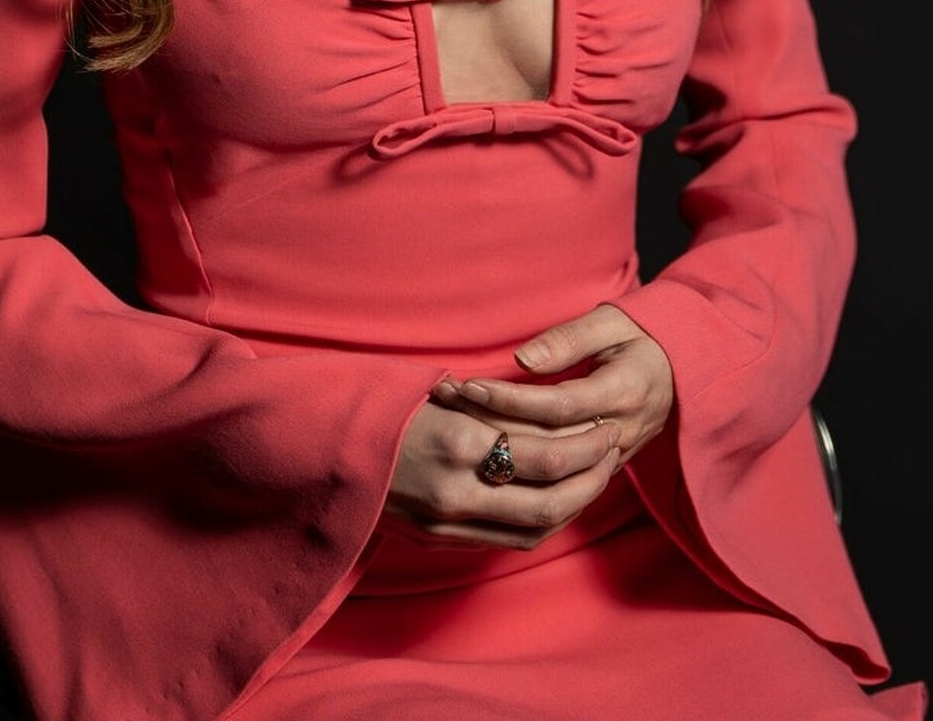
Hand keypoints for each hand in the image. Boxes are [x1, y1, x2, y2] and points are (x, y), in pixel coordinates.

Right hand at [385, 397, 621, 550]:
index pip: (544, 454)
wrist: (319, 448)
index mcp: (456, 443)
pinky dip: (541, 522)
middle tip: (613, 448)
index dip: (584, 443)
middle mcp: (455, 491)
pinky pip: (506, 540)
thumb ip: (486, 409)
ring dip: (573, 504)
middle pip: (548, 500)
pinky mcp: (436, 539)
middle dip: (590, 476)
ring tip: (595, 474)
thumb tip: (545, 413)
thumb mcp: (432, 393)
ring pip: (533, 529)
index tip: (604, 423)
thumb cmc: (378, 405)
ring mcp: (445, 523)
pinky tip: (558, 499)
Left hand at [440, 303, 673, 472]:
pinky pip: (557, 485)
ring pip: (548, 470)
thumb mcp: (613, 323)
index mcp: (623, 393)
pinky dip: (518, 476)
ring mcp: (612, 459)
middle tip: (444, 403)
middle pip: (546, 443)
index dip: (511, 398)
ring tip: (450, 425)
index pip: (557, 406)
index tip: (469, 384)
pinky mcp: (602, 472)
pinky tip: (479, 461)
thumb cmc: (643, 338)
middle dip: (492, 425)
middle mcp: (618, 434)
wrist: (685, 374)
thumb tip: (522, 359)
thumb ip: (569, 339)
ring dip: (498, 451)